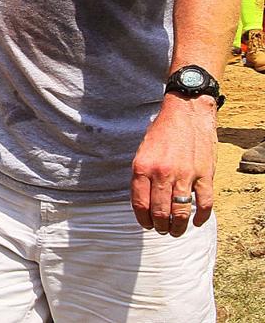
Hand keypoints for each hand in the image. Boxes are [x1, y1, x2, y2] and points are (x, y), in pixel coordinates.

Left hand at [130, 94, 217, 236]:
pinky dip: (201, 217)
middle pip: (160, 211)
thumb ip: (141, 176)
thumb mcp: (142, 152)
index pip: (140, 204)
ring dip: (178, 226)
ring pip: (181, 211)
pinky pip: (204, 203)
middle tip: (162, 230)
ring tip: (176, 231)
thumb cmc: (161, 133)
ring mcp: (185, 175)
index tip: (147, 225)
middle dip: (160, 226)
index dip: (143, 219)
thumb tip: (143, 202)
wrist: (185, 113)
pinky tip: (197, 222)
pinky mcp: (205, 174)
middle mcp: (162, 173)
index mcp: (143, 167)